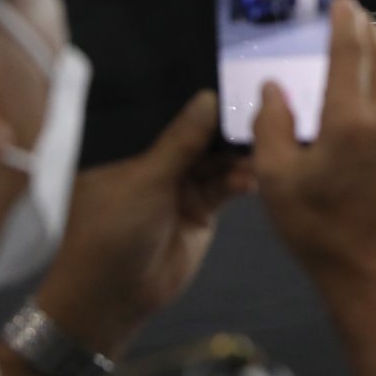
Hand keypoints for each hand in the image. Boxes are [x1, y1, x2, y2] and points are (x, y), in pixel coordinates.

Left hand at [29, 93, 253, 358]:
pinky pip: (225, 187)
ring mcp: (180, 185)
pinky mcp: (201, 209)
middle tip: (261, 111)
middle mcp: (157, 161)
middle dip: (225, 127)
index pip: (168, 113)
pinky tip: (253, 178)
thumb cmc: (113, 230)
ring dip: (238, 156)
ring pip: (217, 161)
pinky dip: (240, 181)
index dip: (198, 100)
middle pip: (199, 135)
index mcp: (130, 146)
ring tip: (262, 147)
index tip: (234, 79)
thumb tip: (209, 97)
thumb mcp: (146, 181)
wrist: (114, 296)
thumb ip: (181, 142)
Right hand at [252, 0, 375, 291]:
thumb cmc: (322, 233)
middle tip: (352, 15)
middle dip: (366, 32)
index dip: (345, 20)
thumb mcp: (277, 182)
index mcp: (352, 120)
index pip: (351, 51)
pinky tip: (371, 127)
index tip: (342, 0)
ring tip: (356, 67)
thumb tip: (274, 87)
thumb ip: (271, 126)